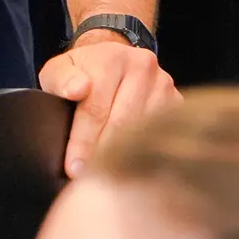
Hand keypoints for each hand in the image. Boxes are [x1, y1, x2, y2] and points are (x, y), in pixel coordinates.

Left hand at [39, 32, 180, 177]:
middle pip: (124, 123)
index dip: (84, 141)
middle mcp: (143, 68)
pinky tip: (134, 167)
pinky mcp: (179, 102)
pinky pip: (164, 135)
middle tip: (91, 179)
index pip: (96, 108)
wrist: (111, 60)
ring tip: (111, 177)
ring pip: (146, 132)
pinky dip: (148, 153)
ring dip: (128, 157)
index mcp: (112, 59)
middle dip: (104, 154)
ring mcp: (165, 85)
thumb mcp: (59, 71)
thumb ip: (61, 80)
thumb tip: (76, 90)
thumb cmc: (82, 73)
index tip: (75, 167)